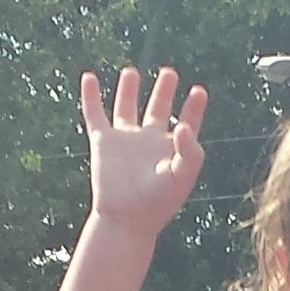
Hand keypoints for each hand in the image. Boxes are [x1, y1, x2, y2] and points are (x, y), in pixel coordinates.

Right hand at [78, 66, 206, 238]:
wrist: (126, 219)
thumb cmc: (158, 203)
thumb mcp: (183, 176)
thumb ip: (191, 150)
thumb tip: (182, 125)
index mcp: (171, 149)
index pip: (186, 122)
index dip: (194, 108)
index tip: (199, 91)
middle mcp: (148, 142)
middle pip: (158, 109)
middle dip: (164, 91)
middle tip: (170, 72)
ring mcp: (125, 140)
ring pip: (126, 108)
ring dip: (128, 89)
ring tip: (131, 71)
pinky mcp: (103, 142)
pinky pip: (95, 114)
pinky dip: (91, 95)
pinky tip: (89, 78)